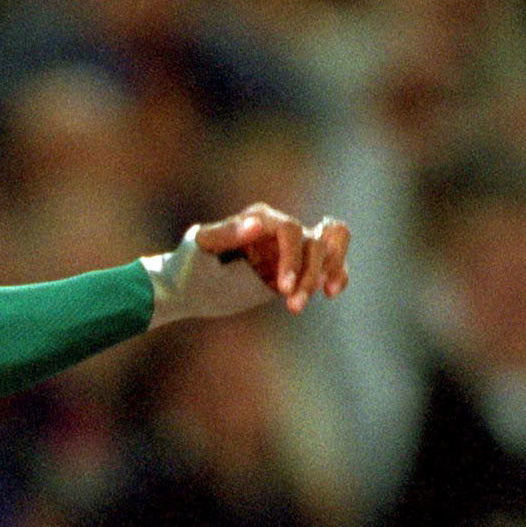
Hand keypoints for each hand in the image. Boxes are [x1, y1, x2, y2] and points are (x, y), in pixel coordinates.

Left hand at [198, 204, 351, 309]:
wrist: (188, 284)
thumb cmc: (189, 262)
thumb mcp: (201, 246)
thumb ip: (227, 233)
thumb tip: (258, 224)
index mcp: (260, 219)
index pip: (291, 229)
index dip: (292, 258)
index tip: (282, 289)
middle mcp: (280, 230)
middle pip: (315, 241)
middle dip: (310, 275)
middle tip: (293, 307)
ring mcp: (291, 248)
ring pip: (329, 247)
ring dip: (327, 275)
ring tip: (303, 304)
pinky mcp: (297, 268)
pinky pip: (329, 263)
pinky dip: (337, 273)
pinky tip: (331, 291)